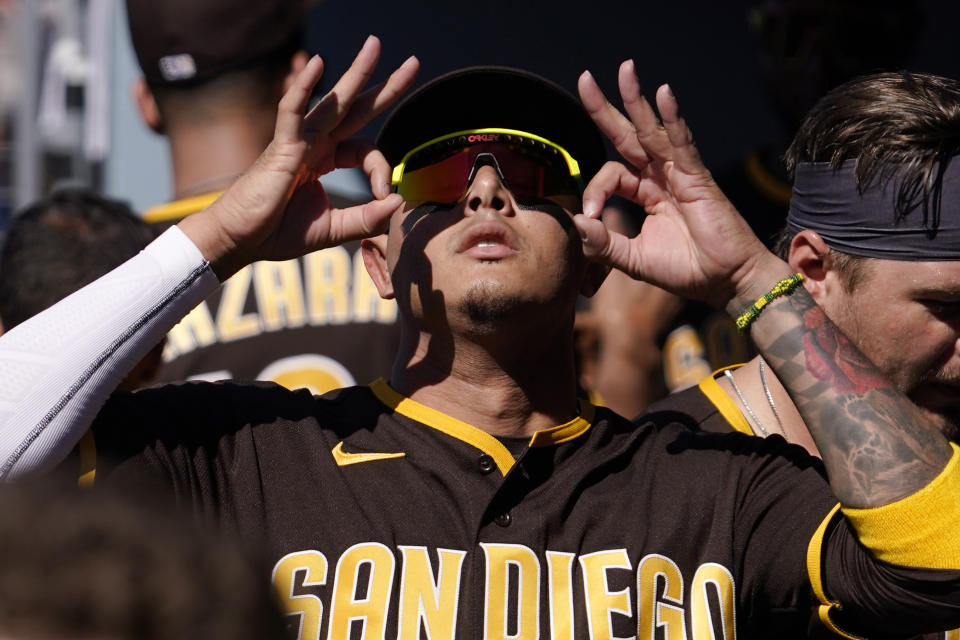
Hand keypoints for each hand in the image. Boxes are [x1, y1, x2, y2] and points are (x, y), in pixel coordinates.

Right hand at [180, 36, 419, 278]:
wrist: (240, 240)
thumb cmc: (278, 232)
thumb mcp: (334, 229)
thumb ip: (367, 218)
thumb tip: (398, 203)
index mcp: (325, 159)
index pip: (365, 148)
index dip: (381, 168)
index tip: (384, 194)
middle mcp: (314, 144)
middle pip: (356, 108)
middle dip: (385, 87)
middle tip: (413, 63)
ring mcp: (297, 141)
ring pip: (331, 101)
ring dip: (355, 73)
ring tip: (375, 45)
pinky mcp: (279, 147)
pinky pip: (292, 110)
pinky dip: (303, 87)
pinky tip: (318, 63)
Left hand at [574, 60, 786, 309]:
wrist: (725, 281)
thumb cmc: (685, 270)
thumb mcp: (633, 260)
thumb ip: (604, 244)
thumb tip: (574, 224)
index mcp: (644, 193)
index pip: (610, 176)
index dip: (594, 191)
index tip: (589, 218)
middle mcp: (659, 178)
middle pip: (627, 136)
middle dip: (605, 108)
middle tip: (585, 78)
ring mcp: (679, 175)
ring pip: (652, 131)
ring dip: (636, 100)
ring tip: (625, 69)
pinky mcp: (697, 179)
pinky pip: (681, 143)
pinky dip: (672, 118)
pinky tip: (663, 94)